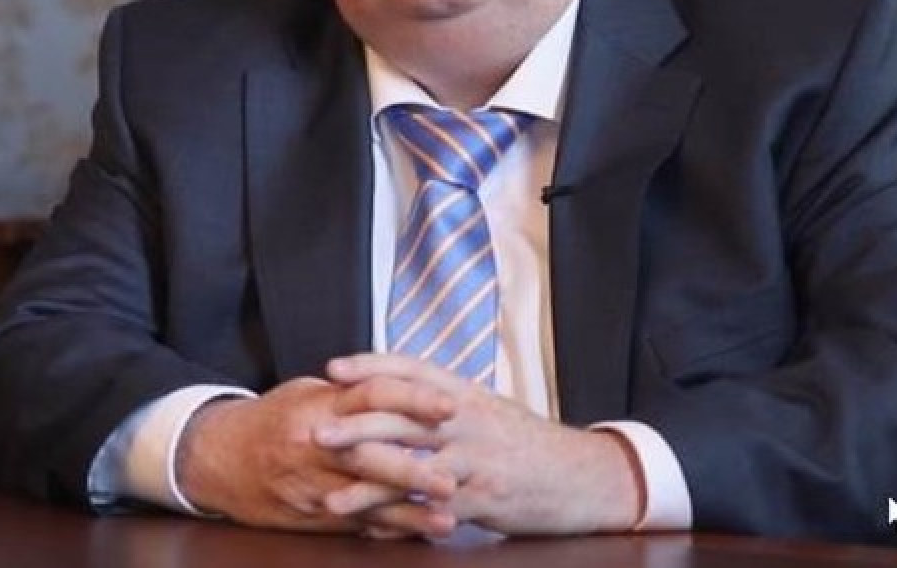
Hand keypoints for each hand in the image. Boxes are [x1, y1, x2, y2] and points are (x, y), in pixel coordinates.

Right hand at [174, 375, 452, 536]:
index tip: (450, 406)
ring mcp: (312, 484)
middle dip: (412, 470)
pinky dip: (387, 530)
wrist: (219, 458)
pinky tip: (416, 535)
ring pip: (365, 500)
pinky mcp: (311, 515)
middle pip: (369, 456)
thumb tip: (404, 384)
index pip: (372, 395)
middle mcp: (315, 445)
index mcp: (319, 405)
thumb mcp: (308, 392)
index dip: (413, 400)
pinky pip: (354, 525)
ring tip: (445, 520)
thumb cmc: (274, 419)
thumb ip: (353, 392)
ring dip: (408, 513)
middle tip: (452, 478)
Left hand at [316, 353, 643, 535]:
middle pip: (402, 417)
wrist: (583, 475)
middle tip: (313, 432)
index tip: (331, 368)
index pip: (410, 368)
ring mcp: (475, 461)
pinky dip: (401, 523)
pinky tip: (373, 532)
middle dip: (355, 426)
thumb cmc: (525, 442)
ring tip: (331, 501)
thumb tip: (396, 386)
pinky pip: (433, 511)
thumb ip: (441, 400)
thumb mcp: (486, 408)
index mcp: (464, 392)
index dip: (370, 365)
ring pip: (413, 471)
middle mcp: (467, 420)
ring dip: (368, 487)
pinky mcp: (484, 499)